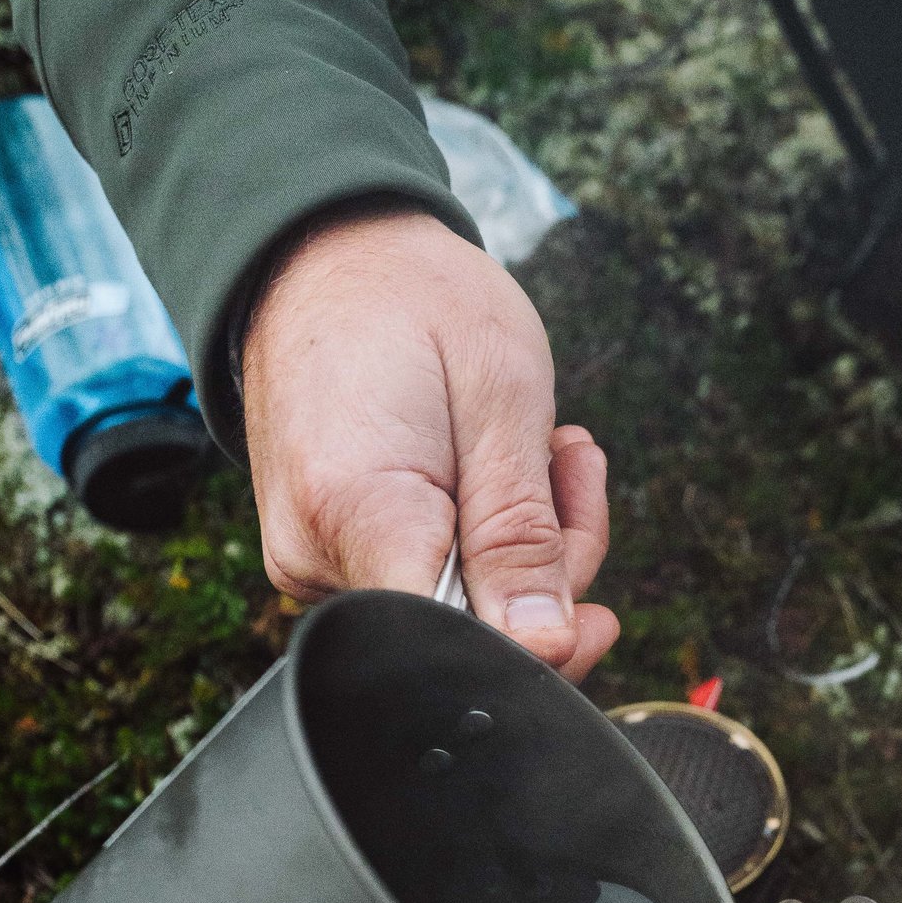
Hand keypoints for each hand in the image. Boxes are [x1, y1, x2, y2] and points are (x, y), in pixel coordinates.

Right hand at [240, 210, 619, 677]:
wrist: (327, 253)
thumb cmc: (415, 301)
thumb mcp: (501, 399)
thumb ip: (521, 535)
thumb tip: (546, 648)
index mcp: (356, 515)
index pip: (458, 646)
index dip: (536, 642)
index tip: (589, 602)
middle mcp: (314, 556)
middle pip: (463, 633)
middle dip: (545, 574)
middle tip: (572, 470)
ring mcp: (312, 560)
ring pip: (453, 608)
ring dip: (522, 547)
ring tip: (544, 452)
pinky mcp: (326, 554)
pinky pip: (425, 578)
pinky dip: (480, 538)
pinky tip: (496, 471)